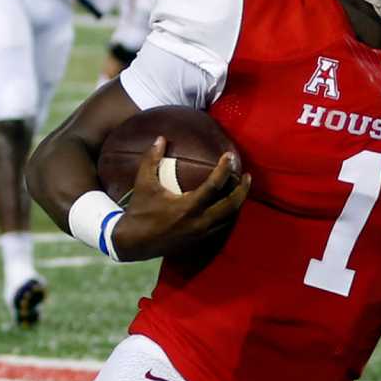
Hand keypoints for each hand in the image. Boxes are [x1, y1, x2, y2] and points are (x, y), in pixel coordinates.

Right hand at [108, 138, 249, 261]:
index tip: (229, 156)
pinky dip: (229, 214)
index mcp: (188, 207)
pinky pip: (222, 226)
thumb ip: (151, 159)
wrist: (134, 243)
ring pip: (229, 217)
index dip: (224, 169)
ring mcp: (202, 233)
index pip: (214, 186)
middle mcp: (199, 221)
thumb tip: (160, 138)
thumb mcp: (143, 183)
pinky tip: (230, 205)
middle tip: (247, 175)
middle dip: (242, 189)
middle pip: (231, 205)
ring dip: (238, 202)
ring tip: (242, 188)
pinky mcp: (200, 240)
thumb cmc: (139, 210)